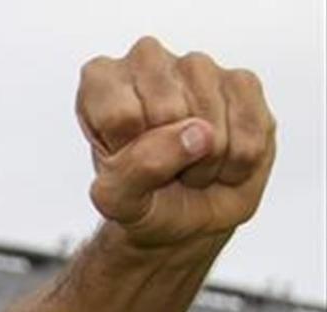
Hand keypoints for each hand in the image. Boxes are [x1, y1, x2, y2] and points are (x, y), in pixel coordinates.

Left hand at [77, 37, 276, 248]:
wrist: (184, 213)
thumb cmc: (142, 198)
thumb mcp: (118, 200)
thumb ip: (138, 168)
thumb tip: (197, 133)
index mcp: (101, 80)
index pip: (120, 116)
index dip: (128, 155)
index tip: (124, 162)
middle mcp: (147, 60)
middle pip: (166, 113)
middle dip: (169, 158)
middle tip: (162, 165)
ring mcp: (198, 66)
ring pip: (209, 124)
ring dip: (204, 163)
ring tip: (189, 162)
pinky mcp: (243, 82)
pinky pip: (249, 132)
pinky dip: (237, 162)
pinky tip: (220, 157)